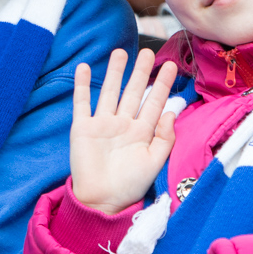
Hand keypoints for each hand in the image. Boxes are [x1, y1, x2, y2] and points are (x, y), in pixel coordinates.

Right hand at [70, 48, 177, 214]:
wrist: (101, 201)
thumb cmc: (130, 186)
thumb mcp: (155, 162)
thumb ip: (165, 138)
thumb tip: (170, 112)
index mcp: (141, 132)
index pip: (154, 102)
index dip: (163, 84)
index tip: (171, 66)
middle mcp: (123, 124)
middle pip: (133, 92)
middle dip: (140, 72)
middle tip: (148, 52)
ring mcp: (102, 124)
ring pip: (109, 91)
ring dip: (114, 72)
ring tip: (120, 52)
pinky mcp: (83, 128)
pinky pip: (82, 102)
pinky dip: (81, 85)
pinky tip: (83, 68)